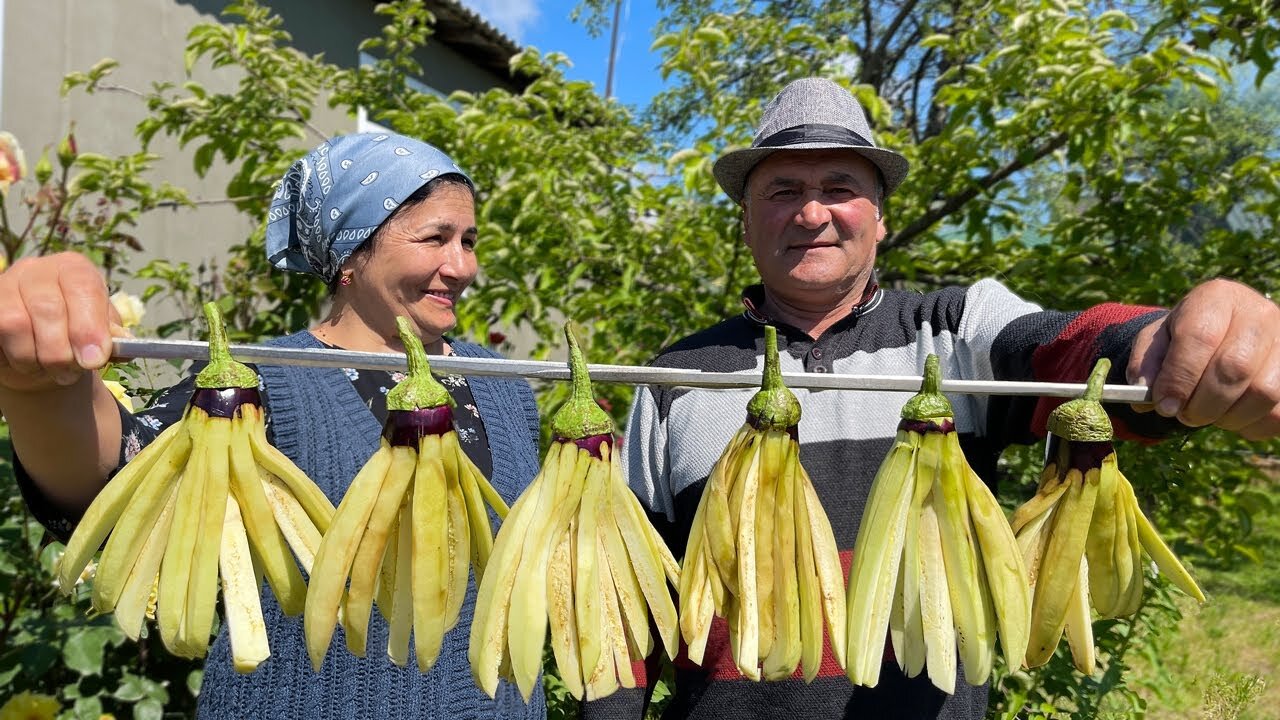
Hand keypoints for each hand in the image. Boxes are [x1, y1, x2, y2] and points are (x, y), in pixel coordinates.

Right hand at [0, 252, 113, 392]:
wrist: (40, 349)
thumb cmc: (76, 336)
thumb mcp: (102, 334)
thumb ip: (113, 337)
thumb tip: (122, 345)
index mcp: (73, 268)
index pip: (82, 286)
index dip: (88, 326)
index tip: (94, 359)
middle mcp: (36, 270)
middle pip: (47, 307)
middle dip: (61, 351)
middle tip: (71, 373)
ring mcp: (4, 285)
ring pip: (14, 323)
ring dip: (34, 358)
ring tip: (48, 370)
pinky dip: (12, 358)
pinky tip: (26, 363)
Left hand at [1128, 278, 1279, 439]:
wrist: (1228, 332)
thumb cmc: (1187, 338)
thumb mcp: (1158, 340)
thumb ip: (1146, 363)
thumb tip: (1145, 392)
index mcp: (1216, 297)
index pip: (1199, 337)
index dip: (1179, 377)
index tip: (1165, 406)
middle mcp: (1259, 313)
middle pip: (1234, 368)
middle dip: (1203, 403)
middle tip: (1184, 416)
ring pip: (1263, 392)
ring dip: (1228, 417)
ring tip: (1209, 415)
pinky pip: (1279, 412)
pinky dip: (1252, 425)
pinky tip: (1233, 417)